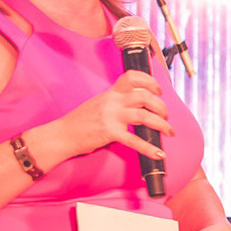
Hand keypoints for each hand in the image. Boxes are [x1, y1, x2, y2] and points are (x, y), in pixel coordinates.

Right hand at [54, 69, 170, 160]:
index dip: (149, 81)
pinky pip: (134, 140)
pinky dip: (149, 148)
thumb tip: (136, 106)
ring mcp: (111, 116)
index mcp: (110, 93)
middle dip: (161, 106)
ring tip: (168, 131)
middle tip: (165, 115)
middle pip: (144, 96)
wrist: (62, 135)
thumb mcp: (98, 104)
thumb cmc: (80, 122)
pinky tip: (159, 153)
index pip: (132, 77)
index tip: (158, 90)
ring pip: (144, 115)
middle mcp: (112, 102)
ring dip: (161, 124)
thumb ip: (116, 102)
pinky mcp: (109, 133)